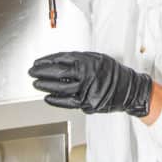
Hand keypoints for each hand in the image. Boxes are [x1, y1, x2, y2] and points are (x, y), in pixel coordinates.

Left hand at [29, 51, 151, 116]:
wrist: (129, 90)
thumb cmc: (114, 73)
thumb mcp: (98, 58)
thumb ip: (80, 59)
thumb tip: (60, 61)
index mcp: (87, 61)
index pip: (61, 59)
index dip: (47, 61)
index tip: (38, 62)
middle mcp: (86, 75)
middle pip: (58, 73)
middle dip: (41, 72)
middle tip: (32, 72)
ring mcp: (86, 90)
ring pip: (60, 87)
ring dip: (45, 85)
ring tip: (36, 84)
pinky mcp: (87, 103)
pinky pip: (67, 102)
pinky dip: (56, 100)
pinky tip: (48, 97)